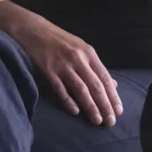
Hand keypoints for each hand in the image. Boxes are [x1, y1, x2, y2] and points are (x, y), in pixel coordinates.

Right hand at [0, 6, 122, 124]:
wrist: (33, 29)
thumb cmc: (59, 41)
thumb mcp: (81, 49)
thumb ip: (96, 67)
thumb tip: (113, 85)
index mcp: (88, 53)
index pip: (105, 78)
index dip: (113, 96)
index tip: (118, 112)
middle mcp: (78, 59)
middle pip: (95, 86)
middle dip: (105, 105)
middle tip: (110, 122)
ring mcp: (63, 64)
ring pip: (80, 89)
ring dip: (90, 106)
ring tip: (97, 121)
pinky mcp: (48, 70)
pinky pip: (60, 88)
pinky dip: (68, 101)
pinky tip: (75, 112)